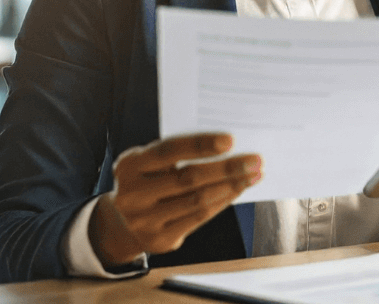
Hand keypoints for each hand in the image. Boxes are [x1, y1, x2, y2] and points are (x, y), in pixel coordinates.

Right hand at [90, 132, 260, 265]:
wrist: (123, 222)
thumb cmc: (148, 181)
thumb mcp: (151, 163)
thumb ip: (180, 154)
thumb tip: (228, 147)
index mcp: (129, 166)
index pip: (169, 150)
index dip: (200, 145)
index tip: (230, 140)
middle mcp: (133, 194)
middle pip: (188, 178)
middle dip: (227, 168)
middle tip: (255, 160)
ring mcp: (144, 220)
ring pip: (198, 200)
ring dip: (231, 186)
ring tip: (253, 175)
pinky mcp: (159, 239)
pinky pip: (199, 218)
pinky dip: (223, 201)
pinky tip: (238, 190)